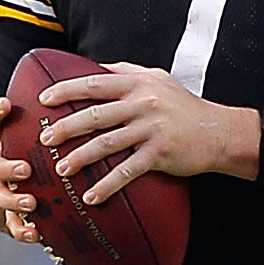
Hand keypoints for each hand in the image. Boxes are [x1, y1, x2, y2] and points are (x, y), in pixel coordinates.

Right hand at [0, 99, 43, 246]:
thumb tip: (90, 83)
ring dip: (15, 201)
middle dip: (7, 167)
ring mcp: (1, 190)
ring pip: (0, 196)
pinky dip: (23, 230)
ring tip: (31, 203)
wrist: (12, 184)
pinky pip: (13, 224)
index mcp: (1, 140)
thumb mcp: (34, 128)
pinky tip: (36, 235)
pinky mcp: (9, 213)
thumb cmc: (32, 148)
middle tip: (25, 169)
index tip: (6, 104)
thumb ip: (53, 112)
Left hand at [37, 63, 256, 201]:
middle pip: (95, 115)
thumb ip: (128, 72)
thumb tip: (97, 68)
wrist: (219, 132)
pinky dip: (107, 185)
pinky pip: (127, 171)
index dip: (66, 90)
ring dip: (80, 158)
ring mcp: (151, 129)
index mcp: (138, 85)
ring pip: (107, 144)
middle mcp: (143, 104)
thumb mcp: (159, 79)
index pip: (94, 84)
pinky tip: (91, 196)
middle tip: (44, 139)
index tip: (44, 99)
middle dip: (65, 127)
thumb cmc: (184, 105)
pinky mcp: (160, 154)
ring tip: (61, 169)